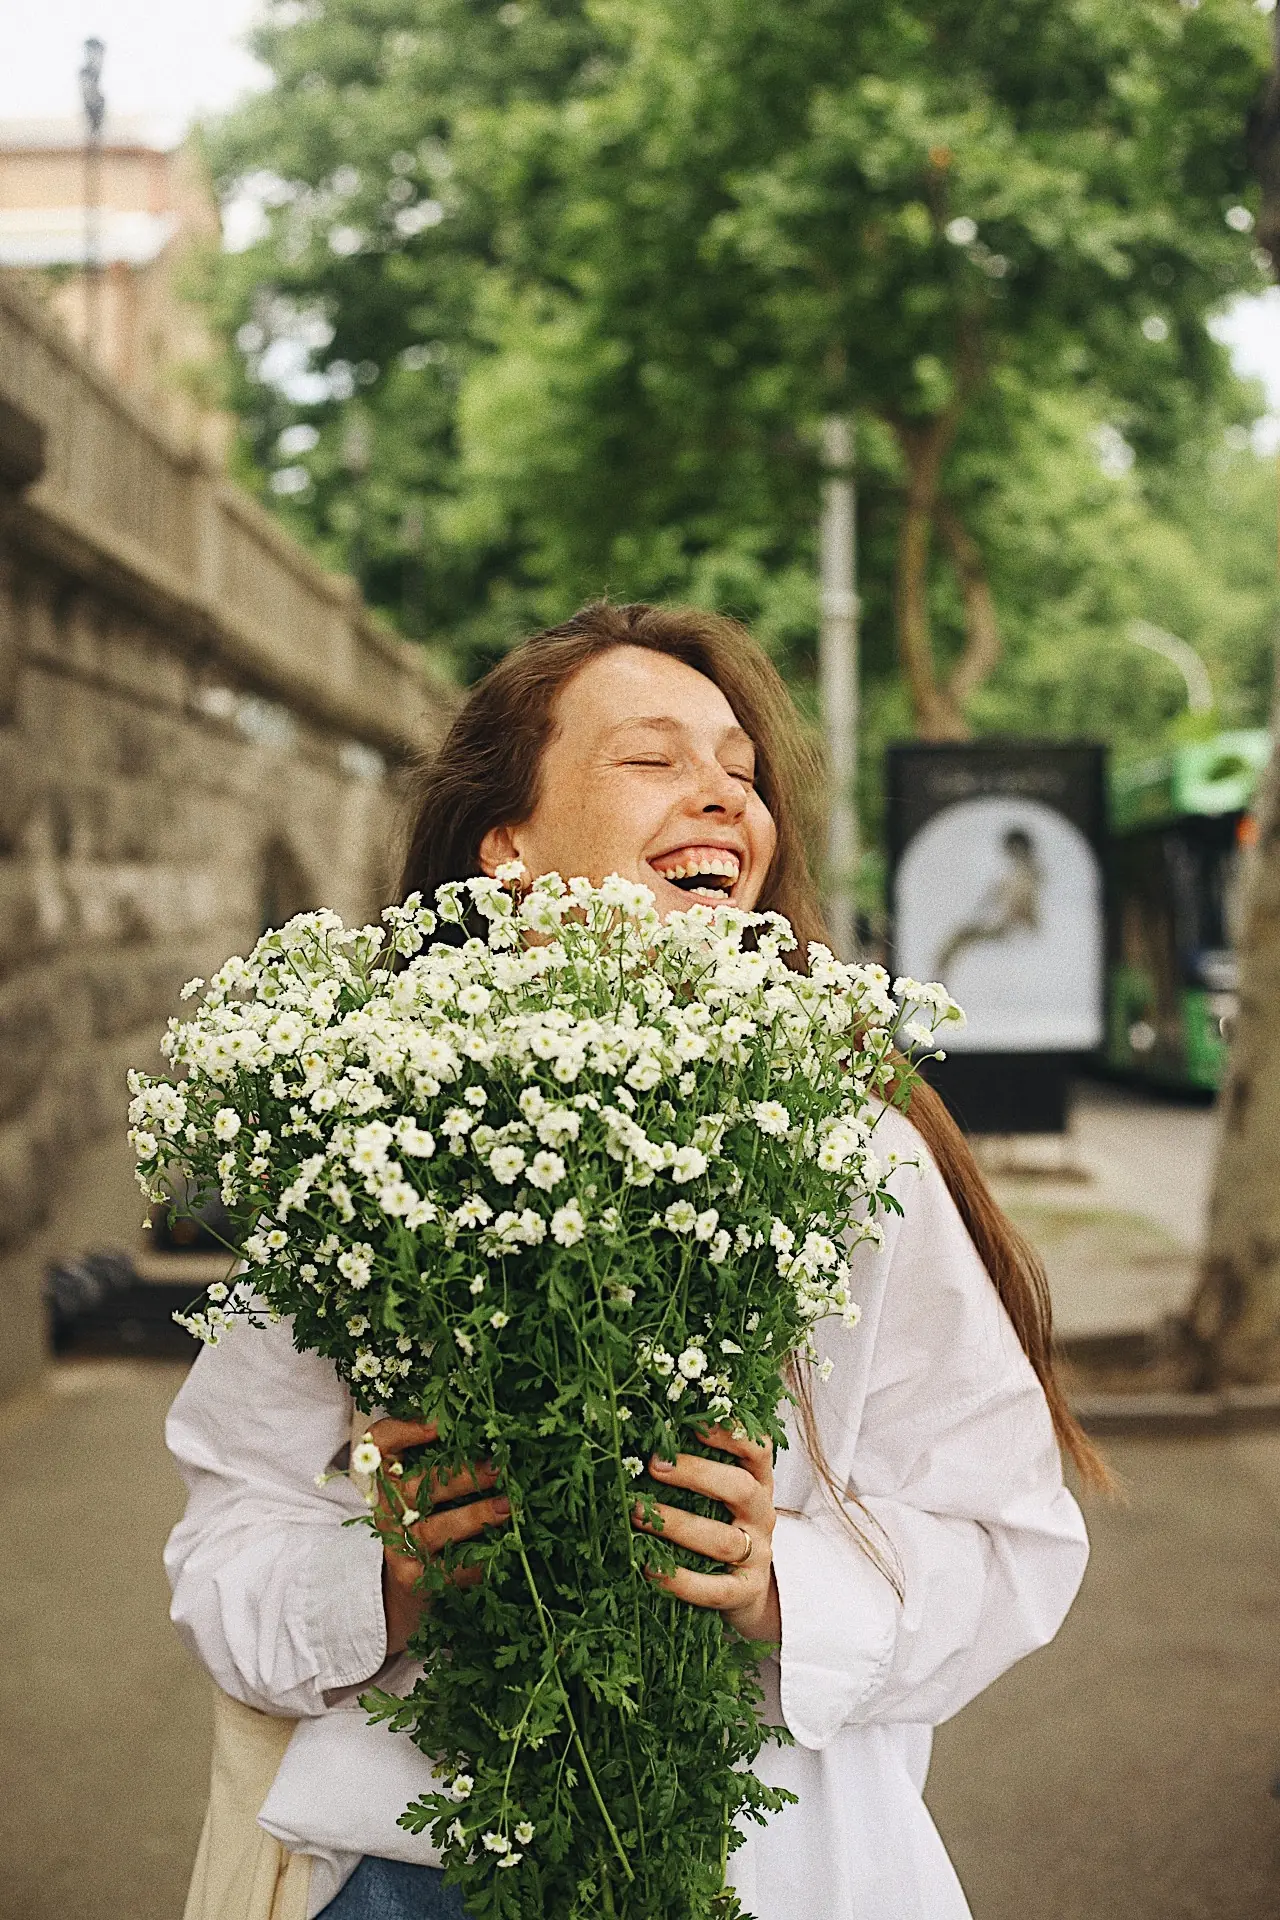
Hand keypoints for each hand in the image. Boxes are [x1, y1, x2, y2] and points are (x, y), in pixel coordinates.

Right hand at [363, 1418, 509, 1655]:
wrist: (400, 1583)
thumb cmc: (424, 1518)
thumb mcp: (423, 1482)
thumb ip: (442, 1452)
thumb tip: (486, 1425)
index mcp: (386, 1475)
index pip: (380, 1443)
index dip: (405, 1430)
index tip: (440, 1424)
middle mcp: (387, 1507)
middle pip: (415, 1487)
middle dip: (460, 1476)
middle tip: (499, 1466)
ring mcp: (397, 1544)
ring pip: (433, 1530)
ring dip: (474, 1516)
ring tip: (507, 1506)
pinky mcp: (411, 1578)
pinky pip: (446, 1570)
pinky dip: (475, 1561)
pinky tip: (501, 1549)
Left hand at [633, 1424, 779, 1645]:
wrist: (749, 1587)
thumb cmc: (723, 1523)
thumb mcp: (722, 1491)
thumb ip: (701, 1464)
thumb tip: (651, 1429)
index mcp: (758, 1481)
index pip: (758, 1449)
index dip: (731, 1433)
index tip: (693, 1422)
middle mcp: (761, 1515)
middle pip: (740, 1489)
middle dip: (696, 1474)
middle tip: (654, 1465)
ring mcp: (758, 1555)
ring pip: (723, 1540)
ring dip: (677, 1525)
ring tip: (638, 1514)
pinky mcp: (744, 1591)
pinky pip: (715, 1589)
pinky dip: (682, 1582)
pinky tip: (650, 1569)